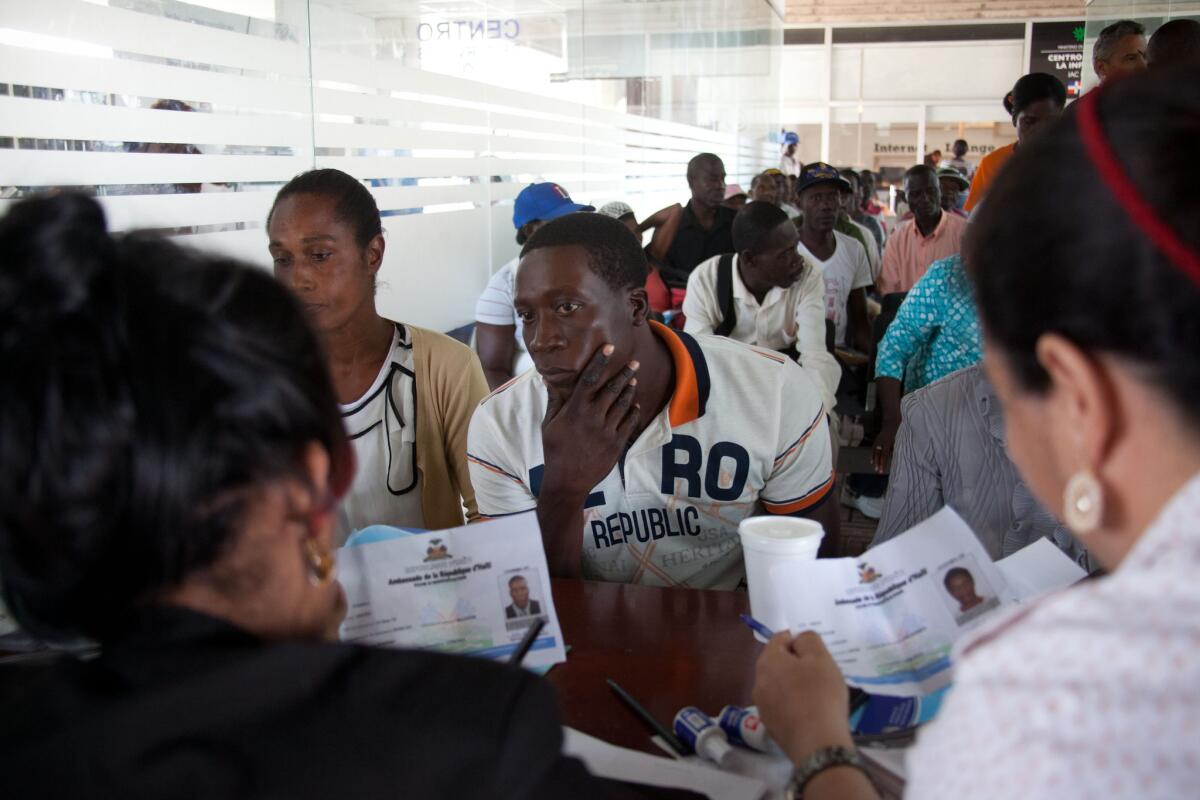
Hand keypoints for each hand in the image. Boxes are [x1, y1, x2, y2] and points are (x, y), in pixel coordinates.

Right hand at [541, 344, 639, 498]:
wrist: (567, 483)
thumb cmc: (554, 451)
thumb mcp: (549, 425)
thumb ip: (554, 401)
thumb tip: (549, 380)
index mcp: (575, 411)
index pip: (589, 379)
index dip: (600, 362)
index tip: (609, 348)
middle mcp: (593, 418)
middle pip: (612, 389)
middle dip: (624, 374)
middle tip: (634, 362)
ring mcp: (607, 432)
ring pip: (623, 405)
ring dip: (630, 391)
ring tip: (634, 380)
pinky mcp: (616, 444)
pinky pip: (629, 424)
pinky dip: (633, 413)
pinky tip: (635, 405)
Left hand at [753, 631, 853, 764]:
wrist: (817, 743)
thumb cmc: (820, 694)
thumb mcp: (821, 658)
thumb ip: (808, 640)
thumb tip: (799, 639)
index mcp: (768, 661)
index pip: (779, 638)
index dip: (798, 639)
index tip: (815, 650)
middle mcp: (759, 681)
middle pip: (777, 663)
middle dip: (796, 663)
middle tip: (820, 671)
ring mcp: (762, 705)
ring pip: (778, 685)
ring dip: (794, 684)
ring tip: (817, 692)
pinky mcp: (770, 726)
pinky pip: (782, 706)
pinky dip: (793, 703)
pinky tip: (810, 711)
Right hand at [872, 419, 898, 472]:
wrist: (893, 418)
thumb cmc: (900, 428)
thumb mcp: (901, 436)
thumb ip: (899, 445)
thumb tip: (899, 455)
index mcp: (888, 440)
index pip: (884, 454)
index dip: (883, 462)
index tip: (882, 469)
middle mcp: (881, 441)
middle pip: (878, 454)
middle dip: (878, 463)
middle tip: (878, 471)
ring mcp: (879, 439)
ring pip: (875, 451)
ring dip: (875, 460)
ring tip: (875, 468)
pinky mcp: (878, 439)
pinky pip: (874, 448)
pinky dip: (873, 454)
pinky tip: (872, 461)